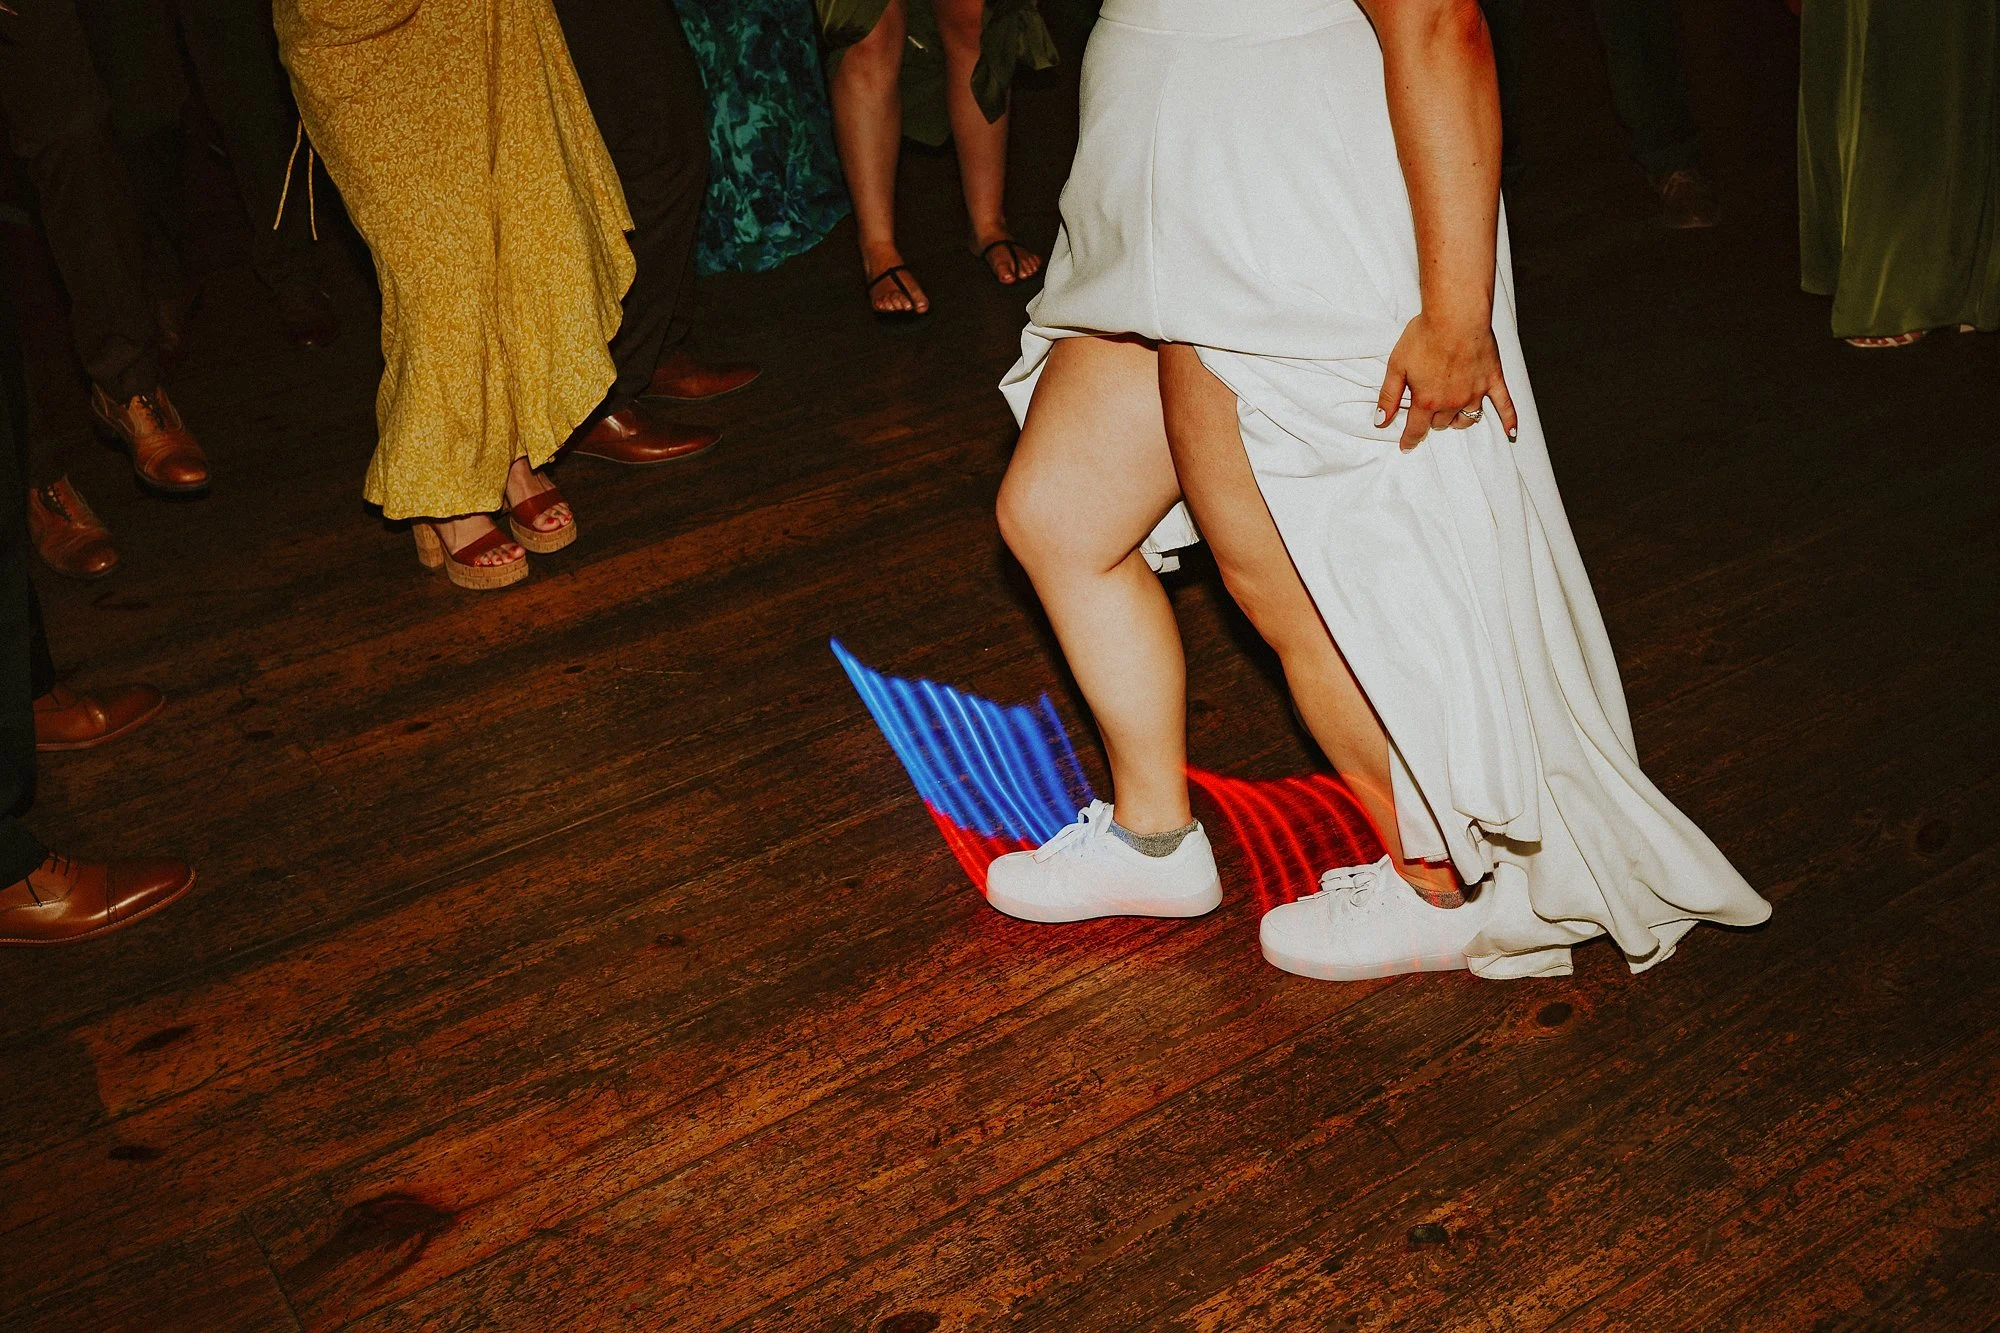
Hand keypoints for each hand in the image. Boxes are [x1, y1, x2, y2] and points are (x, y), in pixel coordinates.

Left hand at [1375, 310, 1519, 448]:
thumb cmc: (1425, 336)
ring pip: (1466, 419)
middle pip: (1441, 424)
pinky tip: (1511, 434)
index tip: (1406, 446)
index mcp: (1427, 400)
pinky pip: (1505, 406)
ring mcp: (1475, 393)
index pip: (1416, 429)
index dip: (1409, 439)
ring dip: (1457, 420)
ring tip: (1451, 415)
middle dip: (1432, 420)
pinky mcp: (1492, 381)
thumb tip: (1380, 420)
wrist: (1455, 315)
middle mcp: (1452, 402)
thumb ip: (1388, 396)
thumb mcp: (1396, 366)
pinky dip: (1509, 421)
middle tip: (1427, 410)